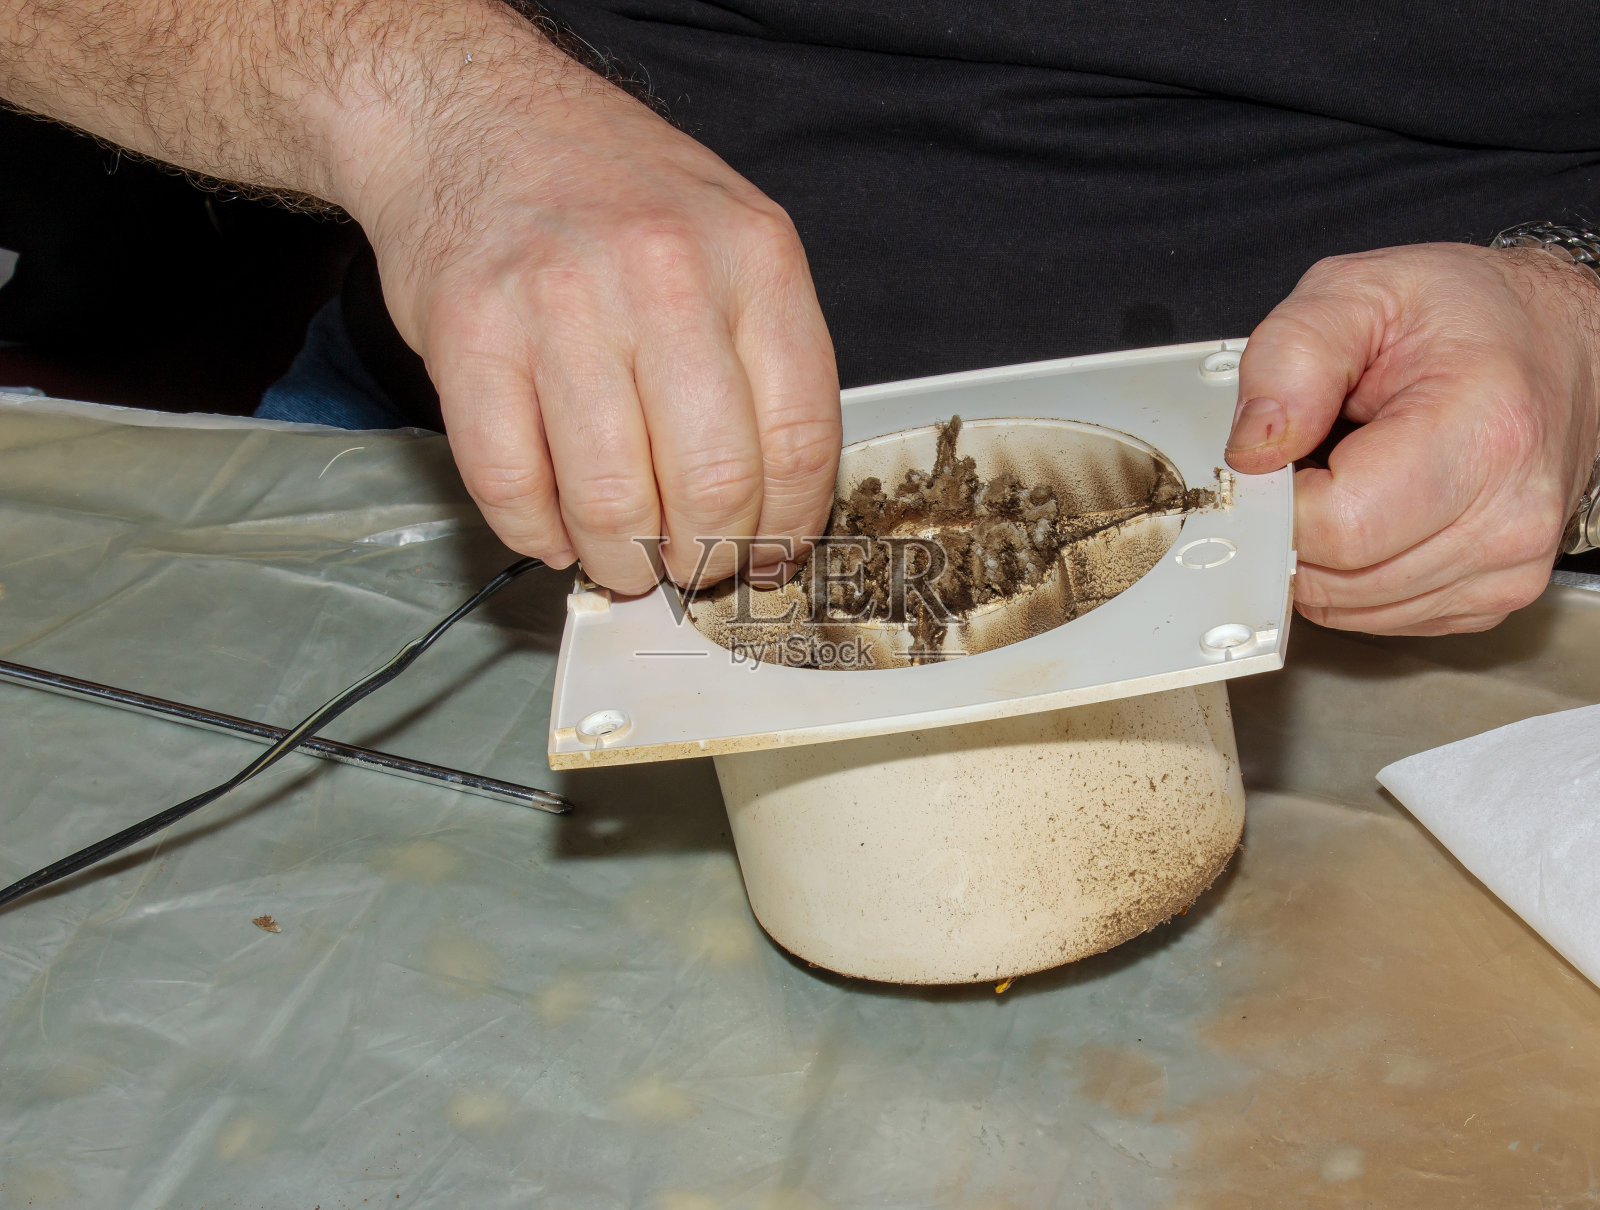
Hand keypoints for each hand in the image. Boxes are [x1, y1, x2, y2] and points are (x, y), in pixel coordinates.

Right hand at [342, 34, 840, 594]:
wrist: (475, 117)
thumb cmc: (611, 193)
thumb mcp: (733, 239)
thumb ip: (764, 361)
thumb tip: (775, 509)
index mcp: (754, 257)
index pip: (799, 441)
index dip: (788, 529)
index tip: (769, 555)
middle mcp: (664, 276)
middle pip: (712, 486)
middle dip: (706, 558)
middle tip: (690, 563)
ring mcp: (560, 305)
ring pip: (612, 502)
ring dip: (622, 560)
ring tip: (623, 555)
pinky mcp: (470, 337)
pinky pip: (511, 486)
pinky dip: (538, 533)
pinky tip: (555, 525)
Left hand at [1225, 242, 1599, 635]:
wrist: (1551, 343)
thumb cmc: (1467, 318)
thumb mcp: (1359, 292)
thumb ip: (1288, 357)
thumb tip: (1252, 448)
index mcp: (1482, 434)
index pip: (1336, 527)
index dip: (1280, 496)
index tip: (1283, 454)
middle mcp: (1508, 515)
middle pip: (1335, 577)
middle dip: (1295, 523)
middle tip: (1316, 457)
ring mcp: (1505, 568)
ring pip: (1346, 606)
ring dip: (1321, 551)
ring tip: (1353, 475)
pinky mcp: (1489, 599)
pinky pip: (1373, 615)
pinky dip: (1351, 571)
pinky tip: (1376, 510)